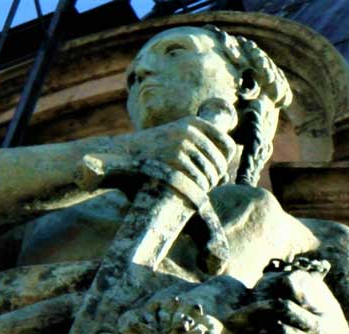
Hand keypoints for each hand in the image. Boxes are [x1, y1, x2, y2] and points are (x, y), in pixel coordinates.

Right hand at [78, 117, 235, 206]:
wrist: (121, 157)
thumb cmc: (149, 156)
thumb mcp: (174, 140)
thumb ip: (196, 148)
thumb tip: (224, 170)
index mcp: (194, 123)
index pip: (227, 145)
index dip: (224, 163)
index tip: (216, 174)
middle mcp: (191, 131)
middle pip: (219, 163)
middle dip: (214, 178)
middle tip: (201, 188)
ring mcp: (183, 145)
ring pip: (209, 174)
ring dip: (204, 188)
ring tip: (192, 192)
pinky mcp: (175, 161)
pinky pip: (197, 182)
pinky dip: (195, 192)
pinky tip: (186, 194)